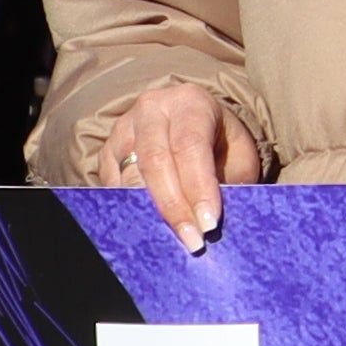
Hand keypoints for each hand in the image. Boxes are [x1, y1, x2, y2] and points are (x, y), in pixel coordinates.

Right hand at [90, 80, 270, 249]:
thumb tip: (212, 221)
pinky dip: (131, 211)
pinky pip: (112, 186)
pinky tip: (150, 231)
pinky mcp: (107, 152)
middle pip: (155, 161)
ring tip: (171, 242)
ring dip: (150, 213)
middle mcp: (152, 110)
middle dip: (174, 207)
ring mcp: (123, 130)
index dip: (198, 187)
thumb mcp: (237, 156)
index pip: (190, 146)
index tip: (208, 224)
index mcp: (190, 103)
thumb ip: (228, 182)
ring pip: (129, 176)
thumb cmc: (222, 143)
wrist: (194, 124)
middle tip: (192, 241)